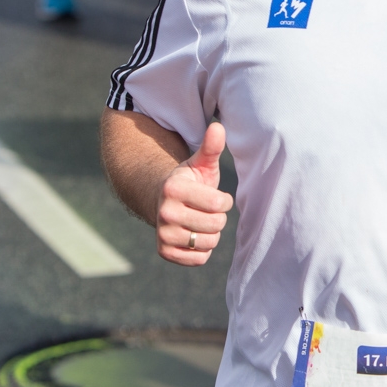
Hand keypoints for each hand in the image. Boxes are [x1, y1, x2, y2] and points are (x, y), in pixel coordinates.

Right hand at [156, 122, 233, 265]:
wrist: (162, 203)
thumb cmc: (190, 182)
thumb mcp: (200, 164)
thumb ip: (210, 148)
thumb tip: (218, 127)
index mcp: (173, 188)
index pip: (219, 203)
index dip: (223, 200)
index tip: (214, 195)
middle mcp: (164, 212)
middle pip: (216, 224)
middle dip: (218, 217)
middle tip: (206, 210)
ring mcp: (162, 234)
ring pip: (209, 242)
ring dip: (211, 234)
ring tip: (200, 221)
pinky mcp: (165, 252)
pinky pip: (199, 259)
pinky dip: (203, 250)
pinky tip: (194, 235)